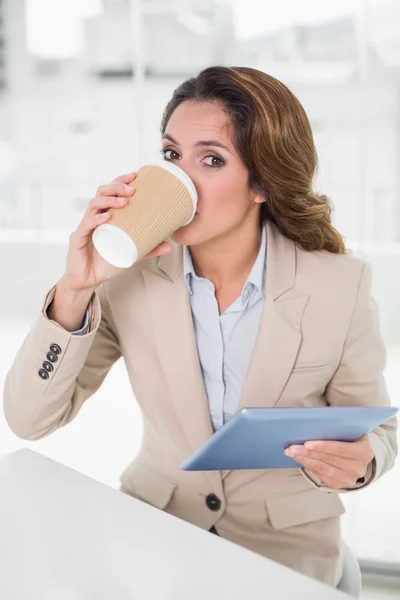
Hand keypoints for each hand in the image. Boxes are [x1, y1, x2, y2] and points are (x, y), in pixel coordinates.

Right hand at [63, 172, 172, 291]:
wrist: (88, 279)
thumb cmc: (107, 262)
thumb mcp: (131, 254)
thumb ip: (149, 249)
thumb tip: (170, 245)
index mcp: (106, 216)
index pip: (111, 192)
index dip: (121, 181)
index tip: (135, 175)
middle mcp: (94, 217)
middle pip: (101, 193)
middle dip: (116, 186)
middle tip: (132, 189)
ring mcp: (86, 226)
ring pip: (93, 205)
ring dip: (109, 200)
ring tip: (124, 202)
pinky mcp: (78, 238)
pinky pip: (86, 225)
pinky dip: (96, 219)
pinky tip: (107, 217)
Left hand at [285, 434, 373, 488]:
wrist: (357, 456)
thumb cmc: (350, 438)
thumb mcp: (350, 431)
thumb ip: (338, 427)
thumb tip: (315, 420)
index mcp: (364, 452)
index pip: (340, 448)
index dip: (323, 446)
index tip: (306, 444)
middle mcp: (358, 468)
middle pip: (328, 459)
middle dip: (308, 452)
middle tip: (292, 447)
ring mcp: (349, 479)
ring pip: (322, 468)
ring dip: (304, 459)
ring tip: (291, 452)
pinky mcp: (339, 485)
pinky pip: (320, 475)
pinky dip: (307, 466)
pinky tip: (299, 458)